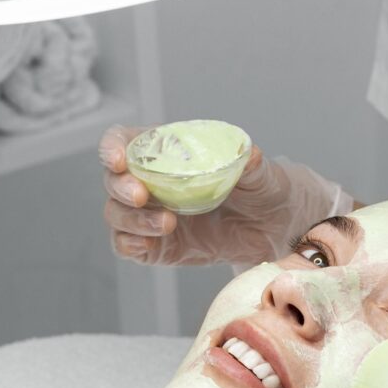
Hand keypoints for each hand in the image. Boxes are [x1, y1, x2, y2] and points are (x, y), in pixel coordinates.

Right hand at [98, 125, 351, 265]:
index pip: (124, 141)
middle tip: (142, 196)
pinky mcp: (157, 246)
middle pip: (113, 180)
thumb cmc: (263, 188)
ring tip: (168, 224)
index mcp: (167, 152)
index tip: (118, 160)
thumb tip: (249, 154)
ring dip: (133, 219)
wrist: (274, 228)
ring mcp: (150, 214)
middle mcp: (151, 181)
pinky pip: (127, 246)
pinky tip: (150, 245)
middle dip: (121, 188)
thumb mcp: (261, 174)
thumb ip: (251, 165)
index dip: (112, 147)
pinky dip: (130, 245)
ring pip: (117, 215)